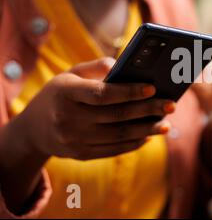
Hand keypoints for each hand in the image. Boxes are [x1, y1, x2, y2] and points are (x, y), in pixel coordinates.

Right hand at [14, 57, 175, 160]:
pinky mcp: (81, 154)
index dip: (129, 91)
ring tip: (166, 123)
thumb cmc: (59, 94)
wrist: (33, 129)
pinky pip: (114, 150)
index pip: (103, 94)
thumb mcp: (70, 74)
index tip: (153, 87)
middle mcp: (69, 118)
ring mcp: (75, 140)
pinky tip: (150, 135)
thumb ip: (96, 67)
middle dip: (148, 110)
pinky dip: (135, 143)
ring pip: (119, 136)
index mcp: (66, 93)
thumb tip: (124, 65)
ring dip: (147, 130)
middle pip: (117, 115)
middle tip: (171, 104)